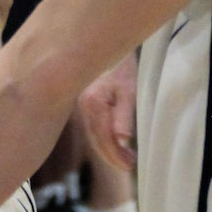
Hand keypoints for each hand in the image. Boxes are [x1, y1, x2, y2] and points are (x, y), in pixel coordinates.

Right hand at [80, 53, 137, 171]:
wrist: (109, 45)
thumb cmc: (122, 65)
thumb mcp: (128, 89)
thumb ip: (123, 116)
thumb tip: (122, 141)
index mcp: (93, 104)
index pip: (104, 138)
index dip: (116, 155)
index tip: (129, 166)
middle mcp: (83, 106)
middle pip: (96, 140)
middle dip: (112, 156)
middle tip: (128, 165)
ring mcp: (81, 105)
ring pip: (93, 134)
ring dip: (108, 149)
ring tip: (125, 158)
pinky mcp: (84, 103)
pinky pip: (92, 126)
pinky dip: (102, 138)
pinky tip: (113, 142)